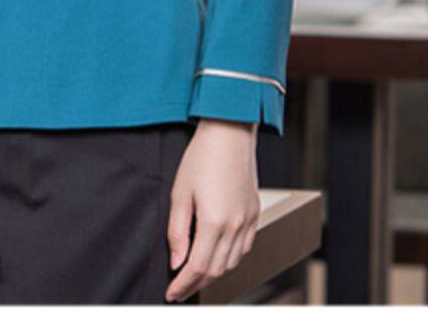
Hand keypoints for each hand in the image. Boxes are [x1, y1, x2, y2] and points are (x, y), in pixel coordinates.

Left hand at [164, 120, 260, 302]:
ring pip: (232, 263)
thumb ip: (177, 232)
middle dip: (196, 285)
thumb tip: (176, 262)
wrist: (229, 134)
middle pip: (217, 270)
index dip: (183, 284)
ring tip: (194, 277)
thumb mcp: (179, 194)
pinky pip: (244, 248)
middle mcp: (236, 225)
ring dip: (213, 275)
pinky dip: (229, 260)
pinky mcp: (255, 214)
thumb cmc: (201, 158)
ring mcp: (249, 221)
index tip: (171, 293)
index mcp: (215, 222)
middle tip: (179, 289)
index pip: (198, 267)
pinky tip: (216, 258)